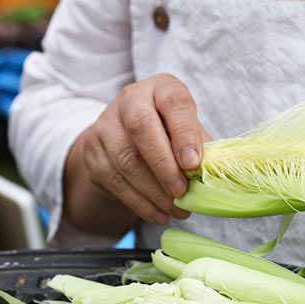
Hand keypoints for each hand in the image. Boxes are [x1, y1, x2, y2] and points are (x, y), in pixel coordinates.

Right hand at [63, 74, 209, 234]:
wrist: (120, 139)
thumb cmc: (165, 132)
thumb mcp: (184, 130)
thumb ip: (197, 145)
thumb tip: (209, 173)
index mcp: (160, 88)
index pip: (173, 102)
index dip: (185, 132)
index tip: (194, 163)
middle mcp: (129, 100)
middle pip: (142, 128)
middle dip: (164, 165)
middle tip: (182, 191)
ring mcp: (106, 127)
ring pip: (127, 161)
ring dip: (155, 191)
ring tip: (177, 209)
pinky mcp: (94, 155)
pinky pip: (117, 183)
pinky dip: (141, 204)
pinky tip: (159, 214)